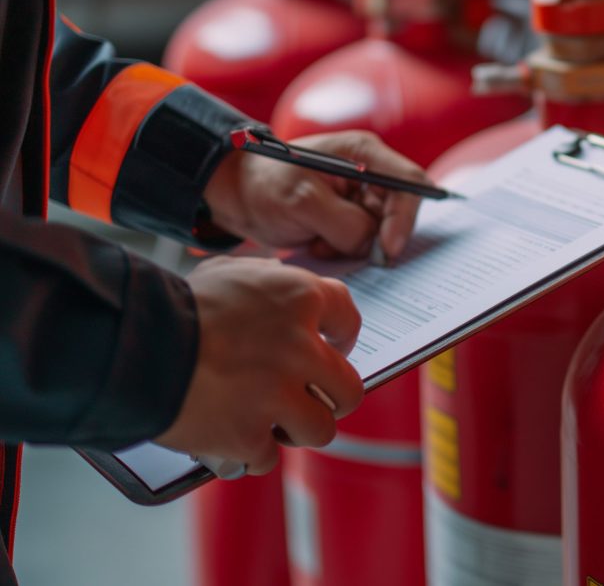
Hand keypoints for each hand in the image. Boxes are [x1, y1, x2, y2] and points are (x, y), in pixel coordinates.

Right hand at [154, 256, 364, 474]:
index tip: (334, 349)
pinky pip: (269, 456)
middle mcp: (300, 347)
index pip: (347, 316)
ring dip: (298, 430)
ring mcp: (278, 395)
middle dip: (332, 398)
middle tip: (310, 400)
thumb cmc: (174, 304)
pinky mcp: (250, 435)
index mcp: (299, 298)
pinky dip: (251, 452)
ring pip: (321, 429)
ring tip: (274, 424)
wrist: (130, 345)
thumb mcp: (225, 272)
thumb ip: (263, 278)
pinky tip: (233, 439)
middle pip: (348, 388)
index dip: (343, 336)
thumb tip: (281, 282)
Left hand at [205, 131, 427, 260]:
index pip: (407, 183)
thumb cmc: (264, 186)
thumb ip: (345, 223)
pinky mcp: (352, 219)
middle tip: (339, 249)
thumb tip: (374, 245)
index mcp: (364, 153)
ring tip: (318, 241)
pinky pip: (363, 244)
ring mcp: (361, 197)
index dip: (404, 218)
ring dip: (353, 246)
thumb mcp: (302, 202)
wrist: (238, 196)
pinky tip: (316, 243)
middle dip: (373, 238)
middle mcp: (370, 173)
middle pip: (397, 213)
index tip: (387, 249)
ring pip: (380, 234)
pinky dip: (343, 251)